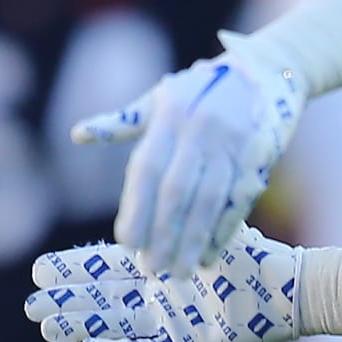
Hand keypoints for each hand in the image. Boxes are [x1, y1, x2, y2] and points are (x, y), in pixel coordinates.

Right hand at [26, 225, 301, 341]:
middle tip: (30, 306)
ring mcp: (170, 324)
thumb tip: (143, 195)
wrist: (288, 290)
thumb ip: (171, 221)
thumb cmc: (252, 257)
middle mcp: (157, 298)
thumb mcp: (204, 231)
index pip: (103, 268)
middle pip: (100, 300)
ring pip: (114, 326)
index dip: (71, 270)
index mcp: (158, 267)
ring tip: (47, 328)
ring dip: (80, 327)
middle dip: (66, 302)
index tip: (38, 270)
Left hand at [71, 39, 307, 274]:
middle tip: (151, 269)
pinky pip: (240, 200)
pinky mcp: (260, 156)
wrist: (263, 69)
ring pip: (210, 200)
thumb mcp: (157, 98)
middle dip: (163, 233)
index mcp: (169, 115)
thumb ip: (121, 124)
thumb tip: (77, 135)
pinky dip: (224, 230)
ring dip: (193, 240)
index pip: (148, 168)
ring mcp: (232, 143)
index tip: (126, 243)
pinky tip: (210, 255)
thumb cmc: (198, 89)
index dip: (136, 208)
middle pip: (178, 190)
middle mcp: (199, 129)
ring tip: (179, 271)